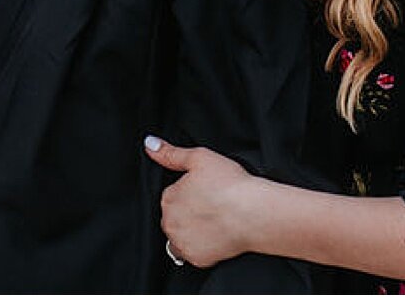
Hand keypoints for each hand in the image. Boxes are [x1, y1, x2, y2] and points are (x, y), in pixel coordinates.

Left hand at [144, 135, 262, 269]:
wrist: (254, 214)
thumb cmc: (231, 185)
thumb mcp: (199, 157)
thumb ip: (171, 153)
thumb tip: (150, 144)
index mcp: (168, 198)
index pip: (172, 196)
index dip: (189, 192)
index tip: (205, 192)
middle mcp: (170, 222)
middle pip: (174, 217)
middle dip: (187, 212)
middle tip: (211, 206)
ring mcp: (182, 242)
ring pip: (180, 236)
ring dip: (190, 231)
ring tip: (213, 221)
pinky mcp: (196, 259)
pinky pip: (193, 253)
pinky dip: (201, 247)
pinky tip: (216, 236)